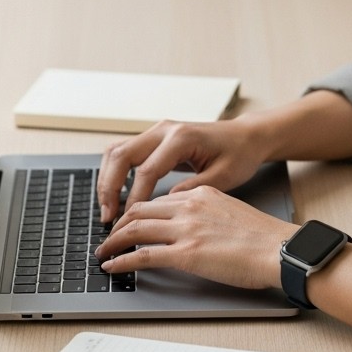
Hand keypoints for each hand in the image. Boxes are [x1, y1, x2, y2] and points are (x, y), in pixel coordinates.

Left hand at [93, 186, 297, 289]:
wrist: (280, 250)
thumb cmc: (264, 238)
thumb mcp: (231, 211)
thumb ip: (207, 213)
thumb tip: (193, 227)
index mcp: (201, 194)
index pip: (156, 200)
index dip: (135, 212)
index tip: (127, 223)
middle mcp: (189, 206)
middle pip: (138, 210)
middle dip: (118, 225)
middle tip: (108, 238)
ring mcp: (186, 229)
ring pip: (134, 229)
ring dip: (113, 242)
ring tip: (103, 253)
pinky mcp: (186, 254)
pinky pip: (143, 255)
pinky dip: (122, 260)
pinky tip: (112, 266)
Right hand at [97, 118, 267, 222]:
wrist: (245, 136)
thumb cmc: (239, 155)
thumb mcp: (223, 177)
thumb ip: (193, 190)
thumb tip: (164, 206)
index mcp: (181, 138)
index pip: (146, 170)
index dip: (133, 198)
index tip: (126, 222)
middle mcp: (164, 130)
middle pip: (121, 155)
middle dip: (109, 188)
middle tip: (108, 217)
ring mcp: (156, 131)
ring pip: (116, 151)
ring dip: (107, 180)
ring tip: (107, 209)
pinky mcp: (154, 138)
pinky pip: (124, 152)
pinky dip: (114, 173)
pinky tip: (115, 195)